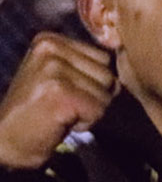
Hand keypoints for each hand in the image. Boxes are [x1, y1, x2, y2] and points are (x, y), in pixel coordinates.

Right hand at [0, 33, 114, 170]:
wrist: (5, 142)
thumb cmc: (38, 112)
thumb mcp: (60, 76)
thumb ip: (87, 65)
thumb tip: (130, 62)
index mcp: (49, 40)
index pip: (103, 57)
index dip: (91, 82)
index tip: (62, 93)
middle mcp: (49, 48)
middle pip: (108, 73)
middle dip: (93, 96)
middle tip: (62, 106)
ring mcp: (53, 69)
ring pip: (106, 92)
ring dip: (90, 109)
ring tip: (60, 112)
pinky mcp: (59, 92)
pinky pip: (99, 109)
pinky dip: (86, 122)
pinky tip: (60, 121)